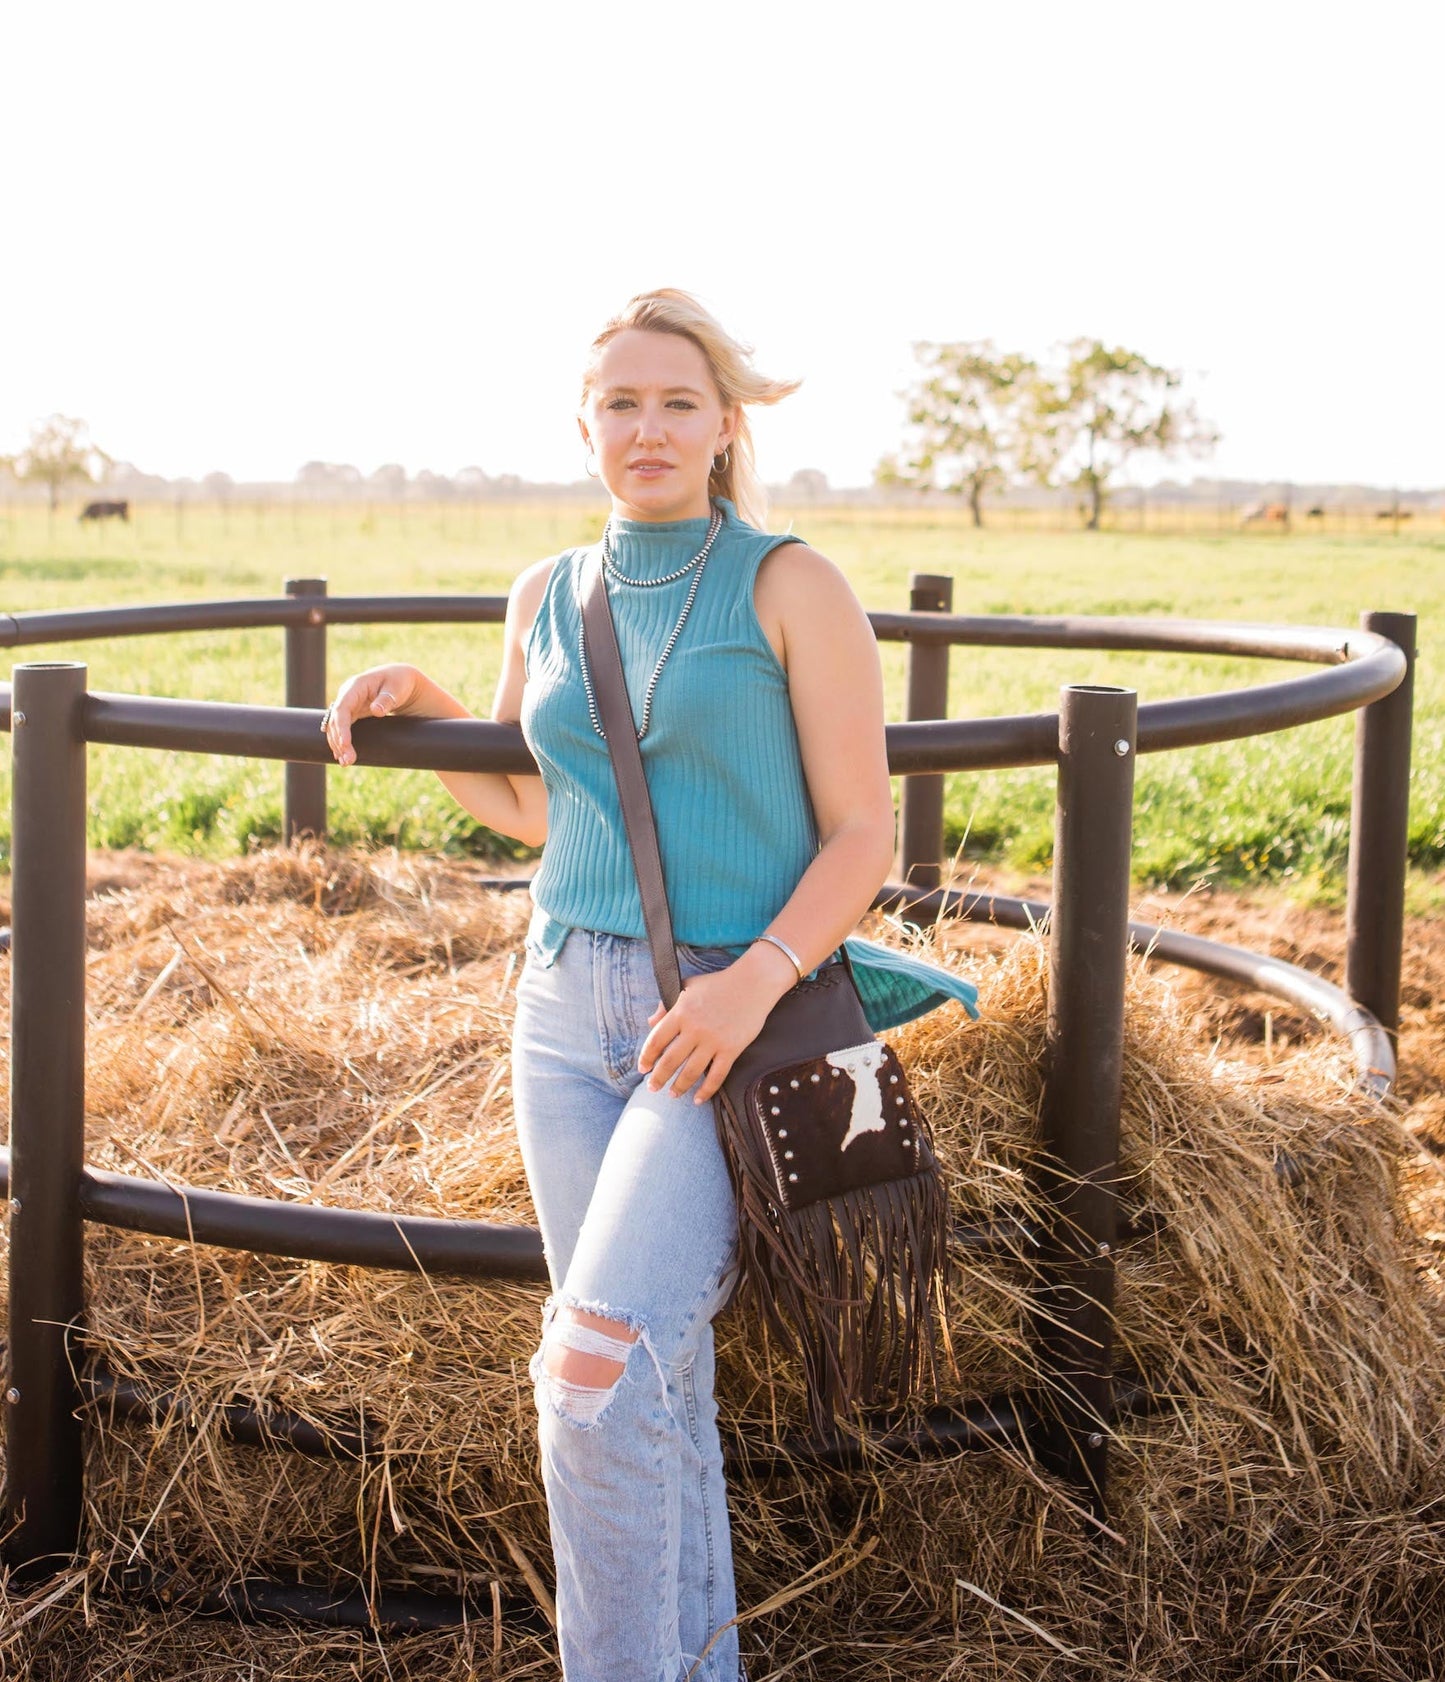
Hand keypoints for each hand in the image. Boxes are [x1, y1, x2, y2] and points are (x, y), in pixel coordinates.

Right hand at [321, 664, 422, 765]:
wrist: (400, 680)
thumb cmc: (399, 682)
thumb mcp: (396, 688)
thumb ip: (387, 699)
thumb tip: (376, 710)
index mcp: (355, 686)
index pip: (342, 708)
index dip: (341, 727)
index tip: (345, 744)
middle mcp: (347, 695)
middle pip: (336, 720)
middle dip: (339, 741)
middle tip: (347, 760)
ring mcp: (348, 705)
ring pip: (336, 726)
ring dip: (338, 744)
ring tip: (346, 762)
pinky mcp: (352, 713)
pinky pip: (342, 728)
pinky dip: (341, 741)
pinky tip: (342, 755)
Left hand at [637, 964, 775, 1105]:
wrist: (753, 983)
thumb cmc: (717, 984)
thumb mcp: (687, 986)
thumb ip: (666, 1004)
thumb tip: (650, 1022)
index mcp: (681, 1012)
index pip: (656, 1040)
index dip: (646, 1057)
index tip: (642, 1068)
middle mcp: (694, 1028)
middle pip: (670, 1060)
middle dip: (658, 1078)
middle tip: (652, 1088)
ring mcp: (713, 1040)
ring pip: (691, 1072)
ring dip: (678, 1087)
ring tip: (672, 1095)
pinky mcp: (731, 1049)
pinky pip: (716, 1076)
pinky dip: (706, 1091)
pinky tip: (698, 1099)